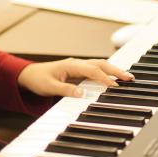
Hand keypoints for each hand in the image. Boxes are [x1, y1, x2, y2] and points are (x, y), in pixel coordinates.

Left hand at [17, 58, 133, 97]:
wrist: (28, 75)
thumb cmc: (38, 79)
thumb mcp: (49, 87)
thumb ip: (66, 90)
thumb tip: (82, 93)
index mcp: (71, 65)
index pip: (92, 70)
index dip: (104, 78)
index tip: (115, 86)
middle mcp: (76, 63)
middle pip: (101, 64)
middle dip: (115, 70)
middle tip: (129, 78)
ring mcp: (78, 66)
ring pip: (99, 65)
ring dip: (113, 70)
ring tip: (126, 78)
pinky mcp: (78, 71)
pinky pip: (95, 70)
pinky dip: (106, 73)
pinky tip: (113, 78)